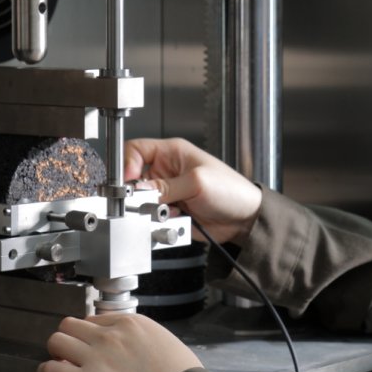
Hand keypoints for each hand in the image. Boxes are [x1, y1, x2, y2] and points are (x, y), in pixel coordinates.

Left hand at [37, 313, 200, 371]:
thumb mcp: (163, 341)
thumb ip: (139, 338)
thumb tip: (127, 346)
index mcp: (131, 323)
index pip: (94, 319)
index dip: (90, 334)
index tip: (92, 345)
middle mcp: (110, 335)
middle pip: (71, 324)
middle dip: (69, 338)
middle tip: (73, 352)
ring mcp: (97, 356)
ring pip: (57, 340)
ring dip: (57, 352)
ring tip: (62, 364)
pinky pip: (51, 370)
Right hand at [124, 138, 261, 244]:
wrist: (244, 219)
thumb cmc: (231, 190)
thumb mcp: (197, 182)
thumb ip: (165, 186)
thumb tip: (138, 190)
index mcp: (172, 152)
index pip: (136, 150)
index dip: (127, 164)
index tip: (129, 181)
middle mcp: (166, 171)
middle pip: (134, 178)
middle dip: (139, 193)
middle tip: (146, 202)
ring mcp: (168, 192)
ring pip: (141, 202)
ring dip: (151, 210)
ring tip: (170, 211)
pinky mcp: (170, 211)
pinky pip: (152, 218)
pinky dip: (159, 222)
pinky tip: (176, 219)